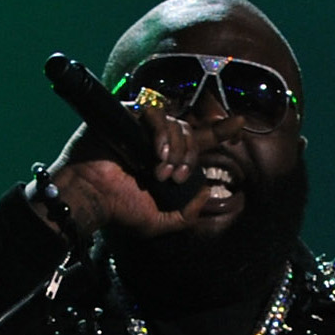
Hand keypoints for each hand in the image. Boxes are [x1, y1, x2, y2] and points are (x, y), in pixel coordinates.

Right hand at [35, 106, 249, 240]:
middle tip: (176, 177)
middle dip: (189, 156)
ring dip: (176, 149)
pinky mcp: (126, 115)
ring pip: (175, 123)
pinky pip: (153, 114)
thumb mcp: (162, 221)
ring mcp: (142, 127)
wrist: (93, 199)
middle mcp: (157, 141)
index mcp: (168, 160)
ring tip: (162, 171)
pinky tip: (157, 156)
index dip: (221, 131)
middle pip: (190, 132)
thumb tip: (207, 192)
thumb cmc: (120, 210)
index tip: (241, 124)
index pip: (199, 139)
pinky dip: (161, 135)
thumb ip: (188, 213)